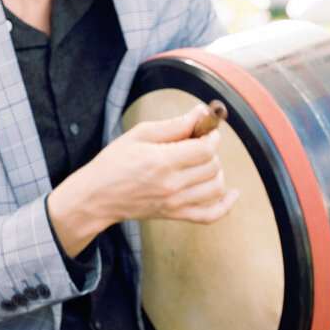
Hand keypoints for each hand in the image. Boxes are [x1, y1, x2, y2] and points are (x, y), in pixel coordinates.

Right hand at [47, 104, 237, 255]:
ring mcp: (174, 203)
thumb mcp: (139, 134)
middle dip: (210, 151)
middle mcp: (172, 184)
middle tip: (196, 144)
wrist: (97, 196)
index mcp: (163, 161)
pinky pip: (209, 215)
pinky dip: (226, 206)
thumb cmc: (114, 162)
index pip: (205, 148)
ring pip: (216, 187)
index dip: (210, 135)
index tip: (203, 130)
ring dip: (216, 171)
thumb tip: (200, 113)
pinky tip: (233, 194)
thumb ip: (173, 125)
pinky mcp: (174, 215)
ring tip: (202, 164)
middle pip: (213, 166)